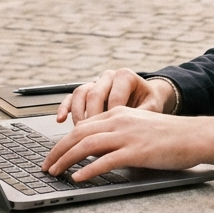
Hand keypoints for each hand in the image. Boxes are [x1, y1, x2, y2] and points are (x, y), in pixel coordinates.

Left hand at [42, 107, 213, 179]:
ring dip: (66, 160)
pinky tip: (78, 177)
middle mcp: (119, 120)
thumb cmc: (171, 136)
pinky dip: (88, 169)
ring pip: (86, 145)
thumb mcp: (139, 128)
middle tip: (46, 165)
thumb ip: (118, 136)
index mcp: (119, 114)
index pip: (82, 126)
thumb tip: (96, 154)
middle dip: (57, 151)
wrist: (196, 135)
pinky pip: (105, 160)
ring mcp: (128, 135)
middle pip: (78, 134)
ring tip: (55, 173)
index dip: (63, 141)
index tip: (53, 155)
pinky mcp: (136, 151)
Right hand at [55, 68, 175, 122]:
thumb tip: (131, 130)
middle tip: (91, 135)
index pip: (114, 96)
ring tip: (78, 131)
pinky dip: (64, 107)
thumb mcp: (152, 107)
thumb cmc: (149, 102)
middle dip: (92, 117)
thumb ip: (142, 116)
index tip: (109, 134)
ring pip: (80, 93)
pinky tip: (61, 119)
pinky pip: (71, 96)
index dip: (111, 117)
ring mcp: (96, 82)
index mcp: (125, 76)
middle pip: (94, 94)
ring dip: (77, 114)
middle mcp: (108, 77)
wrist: (146, 96)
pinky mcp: (86, 92)